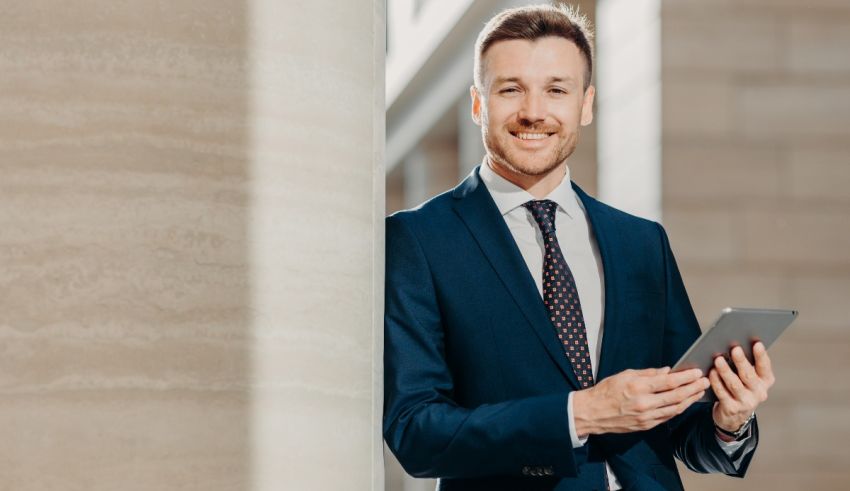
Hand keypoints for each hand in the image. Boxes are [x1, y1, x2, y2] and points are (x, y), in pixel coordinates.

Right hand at [573, 366, 708, 436]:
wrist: (592, 413)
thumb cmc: (605, 392)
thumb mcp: (624, 375)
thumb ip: (647, 373)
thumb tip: (667, 371)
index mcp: (638, 387)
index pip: (668, 381)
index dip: (685, 377)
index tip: (696, 372)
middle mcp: (644, 403)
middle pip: (676, 396)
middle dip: (693, 388)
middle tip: (704, 381)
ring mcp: (646, 417)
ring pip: (675, 408)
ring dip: (689, 400)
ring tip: (699, 392)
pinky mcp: (646, 425)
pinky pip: (667, 417)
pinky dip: (678, 409)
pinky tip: (685, 403)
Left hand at [710, 341, 774, 436]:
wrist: (734, 416)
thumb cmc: (741, 389)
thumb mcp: (749, 379)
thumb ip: (746, 364)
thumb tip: (735, 345)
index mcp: (765, 381)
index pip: (765, 367)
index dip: (761, 356)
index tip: (757, 344)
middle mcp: (758, 393)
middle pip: (748, 375)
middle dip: (741, 361)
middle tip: (734, 348)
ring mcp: (746, 402)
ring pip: (734, 384)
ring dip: (725, 370)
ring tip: (718, 359)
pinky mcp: (732, 408)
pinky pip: (722, 392)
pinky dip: (716, 381)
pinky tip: (711, 372)